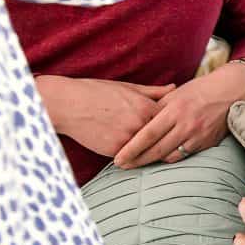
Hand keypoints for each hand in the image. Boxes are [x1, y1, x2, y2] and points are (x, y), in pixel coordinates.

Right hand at [36, 75, 173, 157]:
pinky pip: (130, 157)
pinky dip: (134, 156)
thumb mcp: (127, 88)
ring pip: (147, 151)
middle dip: (167, 141)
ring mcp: (126, 139)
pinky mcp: (113, 152)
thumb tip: (174, 88)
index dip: (173, 123)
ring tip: (160, 152)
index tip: (178, 126)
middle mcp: (139, 124)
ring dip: (152, 152)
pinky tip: (138, 155)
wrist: (67, 104)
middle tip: (176, 144)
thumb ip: (153, 91)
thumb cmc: (97, 92)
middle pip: (162, 138)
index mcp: (145, 107)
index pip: (170, 120)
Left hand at [114, 62, 244, 167]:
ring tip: (139, 162)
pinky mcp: (207, 143)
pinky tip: (161, 157)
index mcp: (175, 110)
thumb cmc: (200, 90)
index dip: (131, 148)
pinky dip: (171, 157)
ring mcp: (198, 136)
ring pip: (170, 156)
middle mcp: (186, 125)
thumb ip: (157, 108)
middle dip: (137, 160)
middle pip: (157, 149)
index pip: (148, 134)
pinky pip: (184, 155)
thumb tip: (138, 123)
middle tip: (122, 166)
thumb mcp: (176, 94)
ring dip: (153, 161)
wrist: (231, 92)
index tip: (118, 158)